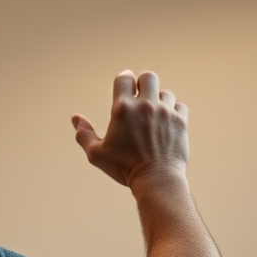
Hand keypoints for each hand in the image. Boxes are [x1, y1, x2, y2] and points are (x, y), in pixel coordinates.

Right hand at [71, 70, 188, 188]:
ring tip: (154, 115)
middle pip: (148, 76)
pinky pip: (180, 106)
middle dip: (143, 83)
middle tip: (140, 97)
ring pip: (166, 92)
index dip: (124, 80)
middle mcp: (145, 106)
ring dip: (159, 100)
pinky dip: (174, 111)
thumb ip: (84, 134)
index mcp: (122, 109)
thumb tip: (75, 118)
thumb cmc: (124, 168)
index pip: (124, 78)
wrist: (157, 180)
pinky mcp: (181, 122)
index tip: (125, 89)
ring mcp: (165, 112)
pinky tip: (167, 122)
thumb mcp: (96, 154)